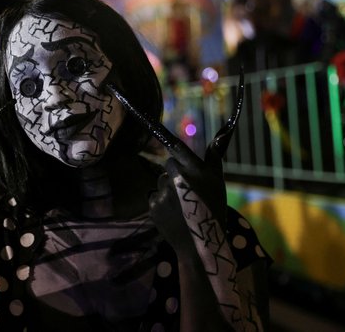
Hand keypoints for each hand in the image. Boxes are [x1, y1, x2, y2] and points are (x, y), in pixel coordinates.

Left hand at [107, 73, 243, 229]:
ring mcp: (162, 191)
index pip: (170, 142)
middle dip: (177, 174)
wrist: (202, 245)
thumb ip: (213, 156)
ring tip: (184, 206)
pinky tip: (174, 213)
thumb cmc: (213, 208)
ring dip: (170, 189)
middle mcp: (175, 176)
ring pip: (162, 180)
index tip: (121, 100)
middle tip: (191, 192)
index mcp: (192, 167)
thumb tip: (224, 130)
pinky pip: (154, 195)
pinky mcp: (152, 205)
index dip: (144, 120)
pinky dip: (162, 202)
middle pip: (169, 164)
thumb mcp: (218, 180)